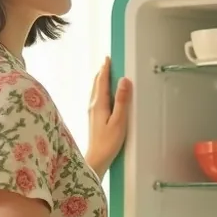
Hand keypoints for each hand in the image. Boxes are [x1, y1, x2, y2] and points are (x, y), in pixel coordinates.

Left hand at [86, 56, 131, 178]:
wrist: (97, 159)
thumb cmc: (108, 143)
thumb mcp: (119, 121)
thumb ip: (122, 100)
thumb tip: (124, 81)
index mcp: (99, 104)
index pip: (102, 81)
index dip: (105, 69)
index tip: (108, 58)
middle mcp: (93, 106)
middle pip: (97, 84)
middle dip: (102, 72)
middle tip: (107, 62)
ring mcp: (92, 112)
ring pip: (95, 91)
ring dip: (100, 81)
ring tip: (105, 74)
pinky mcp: (93, 118)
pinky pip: (96, 98)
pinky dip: (100, 90)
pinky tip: (103, 94)